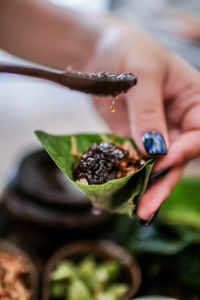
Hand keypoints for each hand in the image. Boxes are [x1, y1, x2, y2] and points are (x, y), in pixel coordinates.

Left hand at [87, 18, 199, 221]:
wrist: (98, 52)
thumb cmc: (127, 50)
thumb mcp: (141, 74)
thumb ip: (148, 111)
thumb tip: (154, 150)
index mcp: (192, 101)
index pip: (198, 134)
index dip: (182, 151)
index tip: (160, 162)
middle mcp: (176, 121)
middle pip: (176, 157)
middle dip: (162, 181)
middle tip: (145, 206)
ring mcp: (153, 132)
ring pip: (154, 164)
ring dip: (142, 185)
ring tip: (130, 207)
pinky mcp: (132, 138)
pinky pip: (131, 159)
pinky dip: (124, 175)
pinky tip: (114, 191)